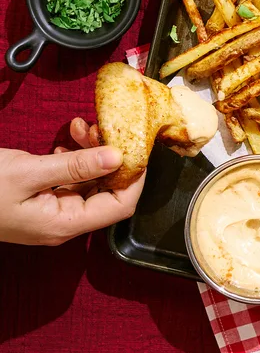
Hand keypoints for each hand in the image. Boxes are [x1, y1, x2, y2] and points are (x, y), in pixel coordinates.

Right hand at [0, 118, 144, 245]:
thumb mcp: (27, 172)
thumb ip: (76, 166)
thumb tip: (118, 156)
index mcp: (64, 224)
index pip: (120, 206)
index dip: (135, 177)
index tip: (138, 148)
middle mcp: (63, 222)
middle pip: (108, 192)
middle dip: (113, 158)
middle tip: (105, 129)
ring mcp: (53, 212)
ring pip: (90, 182)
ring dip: (93, 153)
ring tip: (83, 128)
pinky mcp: (42, 200)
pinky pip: (71, 180)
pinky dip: (75, 158)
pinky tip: (68, 140)